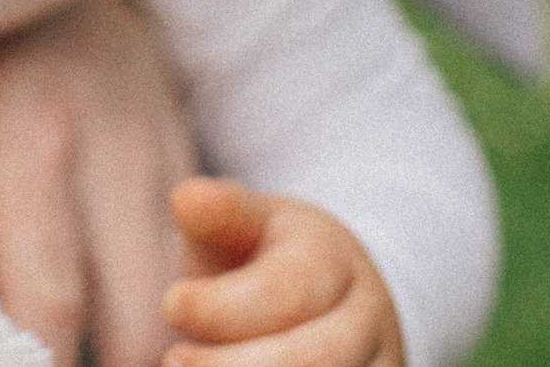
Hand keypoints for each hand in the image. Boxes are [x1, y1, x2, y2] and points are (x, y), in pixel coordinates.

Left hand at [0, 0, 198, 366]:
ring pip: (190, 286)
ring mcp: (166, 138)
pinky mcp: (190, 144)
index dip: (38, 363)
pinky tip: (136, 327)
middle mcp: (115, 138)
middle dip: (113, 365)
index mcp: (30, 126)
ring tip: (103, 355)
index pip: (50, 292)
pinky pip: (205, 251)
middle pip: (143, 310)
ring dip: (155, 340)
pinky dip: (184, 299)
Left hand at [164, 179, 403, 366]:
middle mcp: (367, 321)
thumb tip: (187, 198)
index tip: (171, 305)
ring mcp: (379, 366)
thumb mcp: (245, 224)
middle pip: (311, 360)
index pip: (287, 290)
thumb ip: (218, 214)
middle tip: (172, 360)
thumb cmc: (264, 260)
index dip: (224, 307)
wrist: (330, 300)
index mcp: (334, 259)